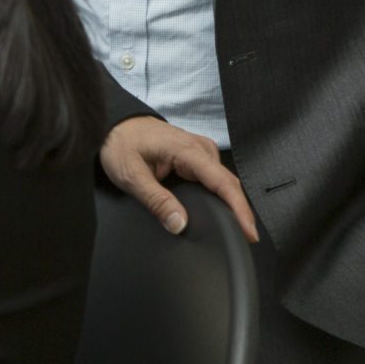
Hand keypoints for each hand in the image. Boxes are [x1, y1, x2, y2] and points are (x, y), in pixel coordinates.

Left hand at [99, 117, 258, 242]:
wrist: (115, 124)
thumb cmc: (121, 145)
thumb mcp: (132, 176)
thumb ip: (156, 201)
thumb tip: (179, 224)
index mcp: (187, 150)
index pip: (222, 182)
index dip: (239, 209)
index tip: (249, 232)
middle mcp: (199, 148)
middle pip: (229, 183)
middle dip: (241, 211)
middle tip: (247, 238)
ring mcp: (200, 150)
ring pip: (224, 181)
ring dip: (231, 203)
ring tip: (237, 229)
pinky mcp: (196, 155)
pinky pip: (214, 177)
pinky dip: (221, 195)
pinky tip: (221, 211)